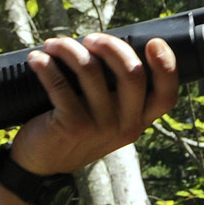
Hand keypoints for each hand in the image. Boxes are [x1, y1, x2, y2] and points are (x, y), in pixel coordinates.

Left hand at [11, 34, 178, 175]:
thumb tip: (109, 45)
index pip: (166, 96)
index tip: (153, 42)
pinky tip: (36, 59)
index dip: (167, 66)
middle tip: (89, 39)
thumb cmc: (75, 130)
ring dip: (68, 48)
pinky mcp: (73, 125)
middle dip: (110, 45)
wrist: (42, 165)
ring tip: (53, 45)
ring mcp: (100, 127)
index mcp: (139, 121)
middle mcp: (125, 126)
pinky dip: (45, 65)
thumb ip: (118, 94)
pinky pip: (59, 83)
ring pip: (90, 70)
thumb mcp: (108, 120)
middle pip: (132, 74)